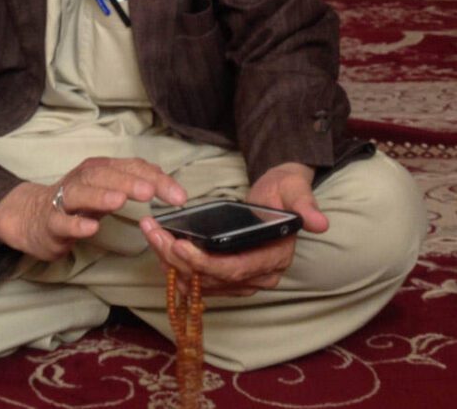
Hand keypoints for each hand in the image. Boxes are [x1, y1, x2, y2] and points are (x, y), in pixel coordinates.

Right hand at [0, 157, 186, 260]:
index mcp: (100, 170)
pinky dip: (76, 224)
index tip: (180, 196)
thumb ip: (133, 182)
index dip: (156, 180)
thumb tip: (166, 181)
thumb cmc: (76, 204)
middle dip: (129, 182)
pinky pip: (62, 223)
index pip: (131, 168)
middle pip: (105, 176)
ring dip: (100, 195)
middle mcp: (82, 180)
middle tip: (150, 192)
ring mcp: (64, 201)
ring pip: (81, 193)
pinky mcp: (50, 223)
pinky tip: (91, 228)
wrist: (31, 217)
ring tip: (120, 201)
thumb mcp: (106, 189)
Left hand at [140, 162, 326, 295]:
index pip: (234, 270)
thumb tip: (319, 222)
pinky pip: (194, 279)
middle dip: (177, 259)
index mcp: (274, 259)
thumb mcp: (295, 190)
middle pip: (210, 279)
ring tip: (151, 235)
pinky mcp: (225, 278)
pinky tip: (158, 246)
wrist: (276, 196)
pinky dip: (174, 265)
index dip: (203, 262)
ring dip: (170, 262)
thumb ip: (304, 205)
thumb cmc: (284, 191)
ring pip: (197, 282)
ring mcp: (240, 281)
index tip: (178, 244)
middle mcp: (258, 277)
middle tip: (154, 234)